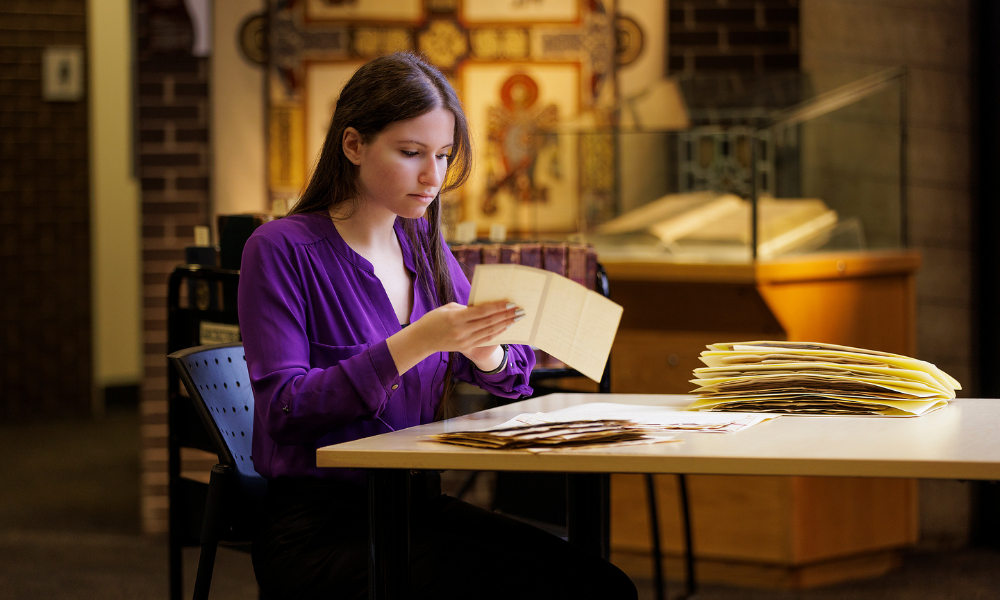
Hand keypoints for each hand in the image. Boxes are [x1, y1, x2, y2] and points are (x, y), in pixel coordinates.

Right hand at [386, 300, 523, 374]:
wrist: (422, 339)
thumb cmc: (434, 319)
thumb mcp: (448, 308)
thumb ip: (466, 308)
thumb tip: (484, 306)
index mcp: (456, 318)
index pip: (482, 311)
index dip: (498, 307)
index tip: (511, 302)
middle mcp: (462, 331)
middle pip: (489, 322)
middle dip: (506, 316)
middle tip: (520, 310)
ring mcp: (464, 341)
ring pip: (490, 332)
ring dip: (505, 324)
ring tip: (516, 318)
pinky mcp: (466, 347)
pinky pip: (485, 339)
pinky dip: (497, 333)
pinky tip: (505, 327)